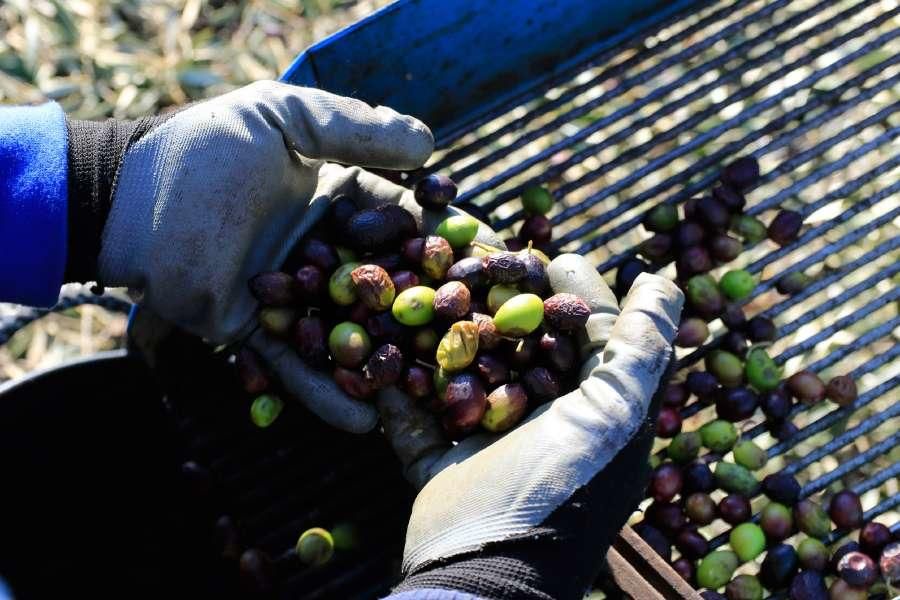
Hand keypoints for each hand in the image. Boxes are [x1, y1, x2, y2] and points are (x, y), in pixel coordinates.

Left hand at [96, 81, 499, 432]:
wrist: (129, 198)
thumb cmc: (206, 150)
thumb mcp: (285, 120)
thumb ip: (354, 128)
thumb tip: (429, 145)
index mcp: (337, 198)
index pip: (403, 220)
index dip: (445, 237)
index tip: (491, 256)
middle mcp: (324, 249)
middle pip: (388, 281)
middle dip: (433, 306)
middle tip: (482, 331)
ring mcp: (294, 295)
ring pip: (350, 329)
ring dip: (389, 357)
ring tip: (434, 388)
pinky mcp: (258, 331)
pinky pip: (297, 366)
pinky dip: (328, 393)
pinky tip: (366, 420)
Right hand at [379, 255, 682, 598]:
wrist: (486, 572)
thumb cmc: (559, 488)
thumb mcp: (611, 416)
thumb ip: (638, 348)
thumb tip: (661, 280)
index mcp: (592, 409)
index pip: (586, 334)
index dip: (571, 292)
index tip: (547, 256)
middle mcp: (545, 422)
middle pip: (522, 347)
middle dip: (502, 305)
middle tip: (482, 264)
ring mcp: (491, 445)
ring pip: (466, 376)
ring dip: (445, 338)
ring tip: (429, 293)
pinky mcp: (444, 465)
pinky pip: (417, 420)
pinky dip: (399, 393)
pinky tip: (383, 356)